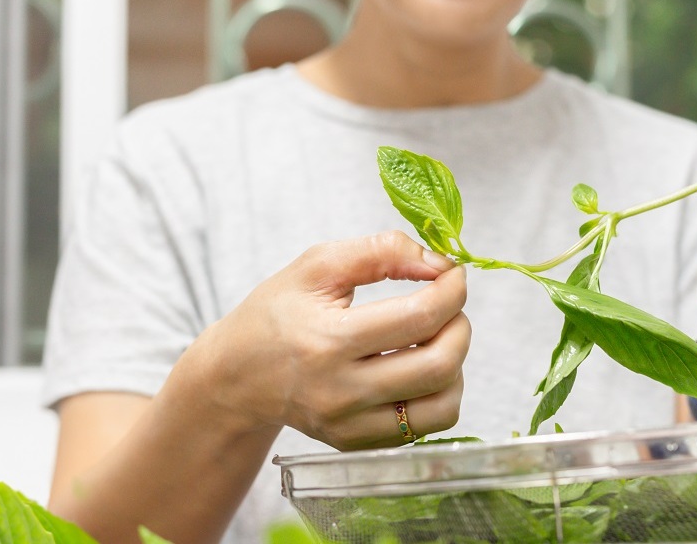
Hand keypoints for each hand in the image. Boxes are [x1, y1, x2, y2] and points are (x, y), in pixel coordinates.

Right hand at [175, 231, 469, 449]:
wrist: (236, 376)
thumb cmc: (277, 313)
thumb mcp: (317, 265)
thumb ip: (380, 251)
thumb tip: (438, 262)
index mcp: (329, 340)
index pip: (420, 316)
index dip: (453, 290)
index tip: (453, 275)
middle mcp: (341, 391)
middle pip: (440, 365)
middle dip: (460, 326)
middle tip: (450, 307)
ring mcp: (351, 426)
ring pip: (443, 405)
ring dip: (457, 365)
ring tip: (437, 339)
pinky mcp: (359, 444)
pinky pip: (427, 427)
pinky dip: (439, 394)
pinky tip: (419, 368)